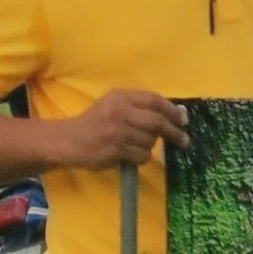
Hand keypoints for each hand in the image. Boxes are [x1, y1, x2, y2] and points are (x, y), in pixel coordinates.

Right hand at [59, 87, 189, 167]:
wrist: (69, 140)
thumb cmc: (95, 122)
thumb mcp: (113, 104)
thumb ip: (139, 106)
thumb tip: (174, 114)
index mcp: (120, 97)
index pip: (154, 100)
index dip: (172, 110)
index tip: (183, 119)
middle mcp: (119, 112)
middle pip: (157, 121)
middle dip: (173, 131)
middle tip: (183, 139)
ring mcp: (117, 132)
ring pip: (150, 140)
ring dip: (151, 145)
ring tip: (140, 144)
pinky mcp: (115, 150)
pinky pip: (141, 155)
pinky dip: (142, 156)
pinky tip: (133, 154)